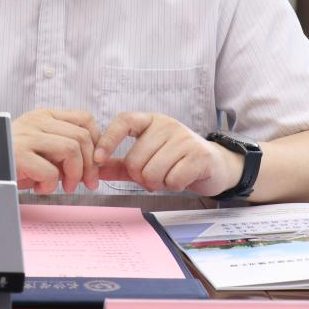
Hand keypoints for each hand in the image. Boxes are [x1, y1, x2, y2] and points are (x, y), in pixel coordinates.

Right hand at [10, 108, 102, 193]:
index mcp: (43, 116)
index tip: (95, 163)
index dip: (97, 142)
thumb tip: (89, 163)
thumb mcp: (34, 145)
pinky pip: (50, 171)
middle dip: (91, 165)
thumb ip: (57, 147)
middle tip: (86, 183)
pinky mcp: (17, 155)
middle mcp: (36, 121)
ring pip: (71, 150)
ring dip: (75, 174)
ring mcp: (27, 137)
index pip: (85, 119)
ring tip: (65, 186)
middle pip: (82, 136)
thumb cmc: (2, 158)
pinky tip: (40, 188)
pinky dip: (51, 185)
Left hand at [93, 112, 241, 196]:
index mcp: (151, 121)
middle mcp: (167, 125)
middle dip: (141, 178)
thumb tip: (93, 168)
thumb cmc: (177, 161)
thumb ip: (120, 164)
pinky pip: (172, 180)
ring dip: (159, 184)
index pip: (124, 121)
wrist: (215, 165)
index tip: (97, 160)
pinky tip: (182, 179)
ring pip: (152, 173)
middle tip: (155, 176)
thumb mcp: (147, 158)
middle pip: (135, 160)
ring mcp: (184, 138)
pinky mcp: (199, 155)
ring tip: (170, 176)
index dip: (108, 140)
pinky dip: (174, 186)